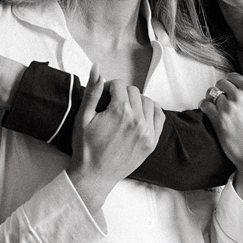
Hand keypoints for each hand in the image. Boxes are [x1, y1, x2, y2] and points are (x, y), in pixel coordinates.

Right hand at [66, 66, 164, 213]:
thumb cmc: (85, 147)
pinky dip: (152, 111)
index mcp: (120, 111)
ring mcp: (147, 132)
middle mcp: (138, 120)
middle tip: (111, 105)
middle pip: (133, 91)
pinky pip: (159, 117)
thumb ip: (92, 90)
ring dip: (136, 102)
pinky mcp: (152, 142)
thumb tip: (97, 66)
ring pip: (148, 102)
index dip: (108, 88)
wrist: (94, 176)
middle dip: (121, 94)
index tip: (102, 98)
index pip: (119, 85)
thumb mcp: (83, 117)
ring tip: (124, 111)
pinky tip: (141, 114)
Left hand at [200, 59, 242, 210]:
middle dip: (222, 91)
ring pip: (211, 93)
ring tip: (220, 110)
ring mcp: (227, 108)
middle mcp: (239, 96)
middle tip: (227, 103)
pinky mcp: (217, 120)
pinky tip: (212, 114)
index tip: (234, 94)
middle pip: (220, 83)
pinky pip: (204, 104)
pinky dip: (205, 107)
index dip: (232, 85)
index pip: (232, 76)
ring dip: (213, 99)